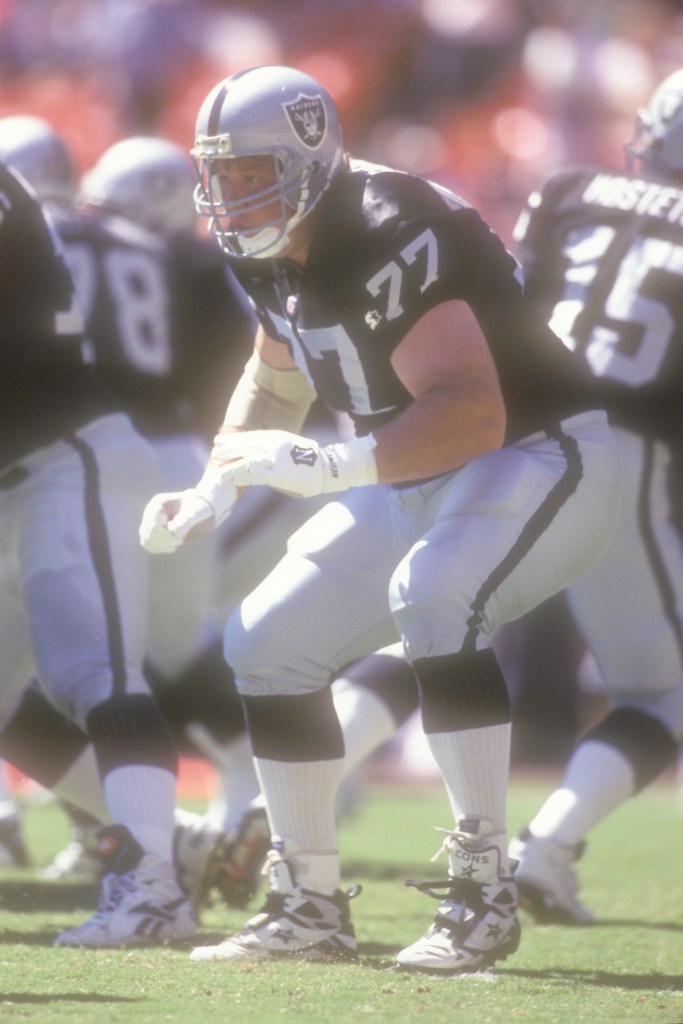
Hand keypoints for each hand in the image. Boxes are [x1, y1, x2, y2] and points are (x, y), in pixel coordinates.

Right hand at [139, 490, 214, 552]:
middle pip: (147, 533)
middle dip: (164, 540)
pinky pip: (150, 545)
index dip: (165, 534)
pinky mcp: (155, 533)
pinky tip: (174, 547)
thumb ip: (186, 520)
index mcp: (159, 503)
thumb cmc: (200, 508)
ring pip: (146, 540)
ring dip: (161, 545)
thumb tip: (174, 533)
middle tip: (181, 540)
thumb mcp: (196, 512)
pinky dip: (161, 548)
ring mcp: (152, 523)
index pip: (152, 524)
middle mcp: (151, 513)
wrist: (204, 510)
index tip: (181, 537)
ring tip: (179, 541)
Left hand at [212, 429, 376, 496]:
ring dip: (229, 460)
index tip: (222, 440)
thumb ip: (276, 449)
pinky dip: (236, 474)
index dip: (235, 439)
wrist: (328, 468)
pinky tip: (226, 475)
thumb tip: (264, 455)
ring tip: (216, 461)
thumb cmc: (311, 462)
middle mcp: (272, 444)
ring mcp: (272, 458)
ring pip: (244, 457)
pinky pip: (250, 473)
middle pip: (245, 444)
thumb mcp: (292, 447)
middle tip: (214, 448)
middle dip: (228, 446)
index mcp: (277, 436)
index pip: (251, 436)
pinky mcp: (274, 472)